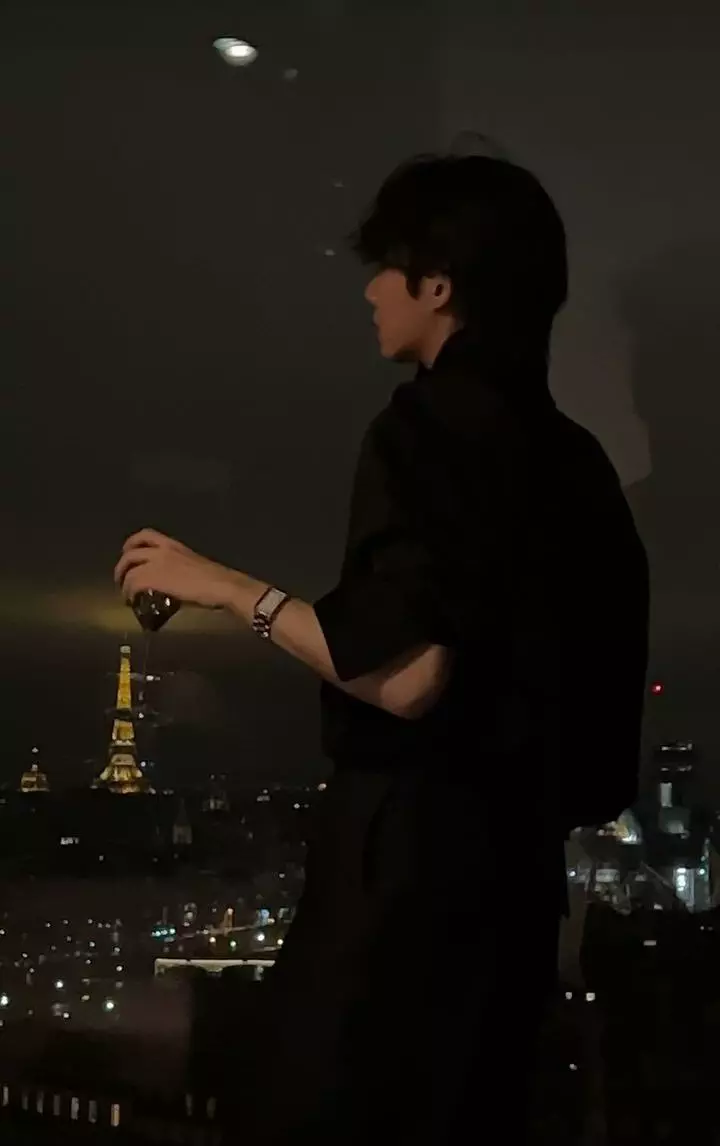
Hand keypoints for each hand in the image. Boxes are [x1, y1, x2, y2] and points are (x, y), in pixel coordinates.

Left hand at [114, 528, 241, 609]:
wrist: (221, 585)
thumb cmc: (214, 579)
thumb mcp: (193, 565)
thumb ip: (178, 568)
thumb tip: (172, 584)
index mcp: (173, 545)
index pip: (146, 535)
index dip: (131, 543)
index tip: (127, 552)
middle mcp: (162, 550)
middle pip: (131, 552)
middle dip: (122, 566)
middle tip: (121, 579)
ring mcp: (157, 563)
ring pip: (129, 568)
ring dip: (124, 582)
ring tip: (127, 595)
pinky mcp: (155, 578)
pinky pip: (133, 583)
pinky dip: (129, 592)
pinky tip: (133, 601)